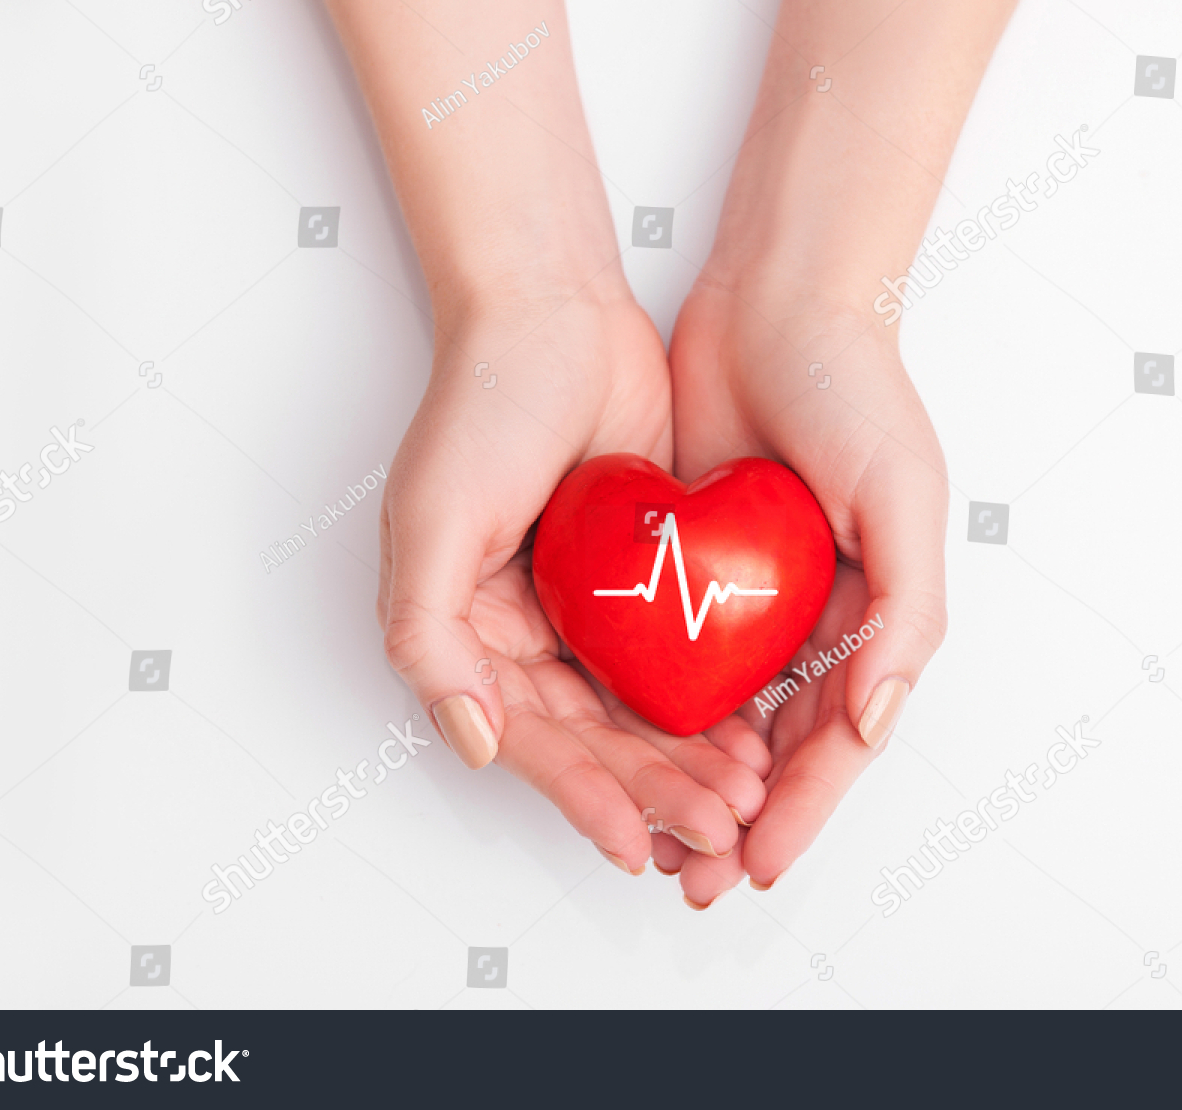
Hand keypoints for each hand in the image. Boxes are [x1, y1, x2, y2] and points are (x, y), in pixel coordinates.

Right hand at [378, 281, 764, 873]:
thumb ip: (430, 636)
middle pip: (593, 738)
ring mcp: (584, 608)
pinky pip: (675, 657)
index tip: (635, 842)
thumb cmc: (481, 403)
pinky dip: (709, 701)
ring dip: (688, 760)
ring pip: (640, 710)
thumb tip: (469, 741)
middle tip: (715, 829)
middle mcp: (523, 633)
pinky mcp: (638, 579)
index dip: (581, 796)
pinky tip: (751, 733)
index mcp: (466, 633)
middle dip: (653, 790)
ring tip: (744, 797)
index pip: (529, 738)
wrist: (554, 310)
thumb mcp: (431, 519)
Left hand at [659, 278, 948, 905]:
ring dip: (695, 778)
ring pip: (722, 714)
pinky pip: (676, 651)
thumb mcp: (903, 496)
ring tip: (658, 834)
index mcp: (875, 615)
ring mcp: (752, 595)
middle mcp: (815, 617)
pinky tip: (629, 748)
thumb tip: (874, 718)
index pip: (837, 739)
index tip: (756, 864)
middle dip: (740, 816)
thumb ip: (904, 613)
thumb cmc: (857, 387)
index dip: (802, 810)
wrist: (776, 299)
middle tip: (696, 874)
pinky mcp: (695, 563)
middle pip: (777, 745)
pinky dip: (660, 708)